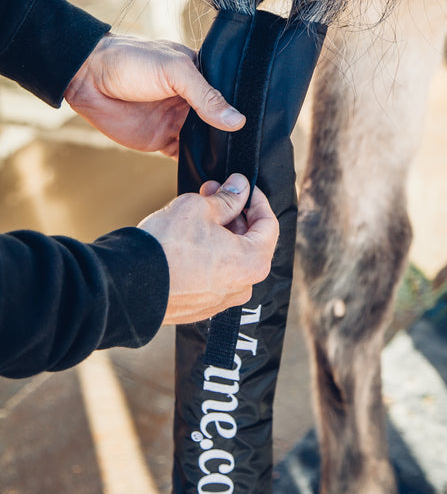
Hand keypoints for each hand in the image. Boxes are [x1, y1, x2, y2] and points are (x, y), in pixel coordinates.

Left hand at [64, 34, 244, 157]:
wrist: (88, 78)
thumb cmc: (131, 61)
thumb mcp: (175, 71)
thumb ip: (206, 96)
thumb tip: (237, 121)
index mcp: (200, 76)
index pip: (230, 96)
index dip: (245, 109)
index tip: (266, 126)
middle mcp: (192, 100)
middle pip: (221, 123)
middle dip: (235, 136)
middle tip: (257, 152)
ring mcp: (178, 122)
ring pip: (206, 143)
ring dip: (218, 153)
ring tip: (240, 167)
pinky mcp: (162, 141)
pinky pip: (185, 157)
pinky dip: (197, 166)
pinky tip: (213, 173)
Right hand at [138, 174, 278, 324]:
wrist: (130, 286)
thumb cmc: (167, 246)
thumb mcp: (199, 208)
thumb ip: (227, 198)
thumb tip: (240, 186)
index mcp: (253, 262)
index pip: (269, 224)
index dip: (255, 199)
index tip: (241, 186)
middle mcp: (243, 286)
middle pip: (250, 242)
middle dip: (234, 213)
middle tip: (213, 192)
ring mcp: (221, 301)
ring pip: (231, 259)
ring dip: (220, 233)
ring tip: (197, 212)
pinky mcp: (200, 308)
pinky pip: (213, 276)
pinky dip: (208, 255)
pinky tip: (188, 239)